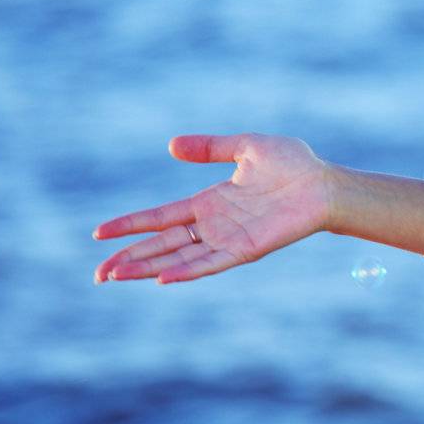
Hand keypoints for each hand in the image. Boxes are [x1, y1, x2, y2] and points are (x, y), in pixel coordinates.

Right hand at [93, 133, 336, 285]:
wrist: (325, 183)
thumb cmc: (294, 164)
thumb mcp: (247, 147)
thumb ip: (211, 147)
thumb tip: (171, 145)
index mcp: (210, 202)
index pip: (161, 217)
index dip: (131, 225)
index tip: (99, 233)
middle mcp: (214, 225)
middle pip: (163, 245)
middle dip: (130, 258)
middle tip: (98, 273)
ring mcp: (228, 239)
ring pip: (178, 259)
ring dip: (148, 268)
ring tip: (115, 276)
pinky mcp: (246, 250)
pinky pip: (211, 263)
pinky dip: (187, 271)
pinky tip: (163, 278)